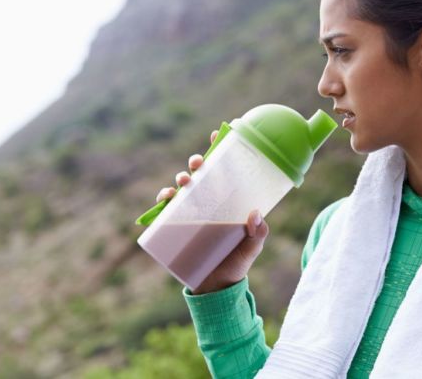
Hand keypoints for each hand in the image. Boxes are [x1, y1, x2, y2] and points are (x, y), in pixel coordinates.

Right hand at [155, 129, 269, 294]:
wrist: (217, 288)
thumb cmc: (237, 263)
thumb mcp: (252, 247)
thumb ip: (258, 233)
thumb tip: (256, 215)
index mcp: (227, 201)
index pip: (224, 170)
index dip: (220, 149)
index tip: (218, 133)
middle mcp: (208, 203)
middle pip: (201, 175)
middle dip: (197, 163)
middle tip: (198, 162)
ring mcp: (191, 215)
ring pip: (182, 189)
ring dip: (180, 180)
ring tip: (183, 182)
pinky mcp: (176, 229)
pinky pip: (165, 210)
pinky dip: (163, 201)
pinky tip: (165, 198)